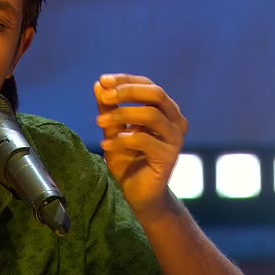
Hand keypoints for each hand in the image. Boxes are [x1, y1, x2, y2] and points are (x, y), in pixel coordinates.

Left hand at [93, 73, 188, 222]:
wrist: (135, 194)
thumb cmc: (126, 160)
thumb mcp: (112, 130)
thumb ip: (108, 108)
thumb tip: (99, 84)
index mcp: (164, 110)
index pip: (148, 85)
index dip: (125, 80)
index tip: (103, 80)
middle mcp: (175, 121)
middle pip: (156, 94)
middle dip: (127, 91)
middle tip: (104, 97)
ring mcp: (175, 138)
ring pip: (151, 114)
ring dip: (121, 114)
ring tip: (99, 121)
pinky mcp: (170, 156)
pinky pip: (145, 139)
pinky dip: (122, 139)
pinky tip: (105, 144)